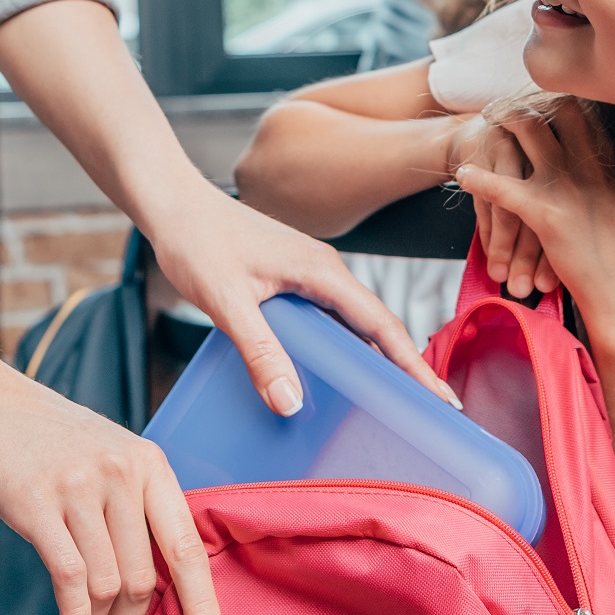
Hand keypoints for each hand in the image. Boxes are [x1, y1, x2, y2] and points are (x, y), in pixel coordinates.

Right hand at [0, 358, 224, 614]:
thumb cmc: (48, 441)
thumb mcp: (110, 458)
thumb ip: (136, 510)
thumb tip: (154, 588)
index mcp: (149, 464)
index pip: (187, 548)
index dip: (202, 605)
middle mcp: (121, 472)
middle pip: (144, 578)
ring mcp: (79, 487)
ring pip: (107, 584)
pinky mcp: (36, 503)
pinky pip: (68, 578)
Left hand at [148, 184, 461, 413]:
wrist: (171, 202)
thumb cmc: (196, 241)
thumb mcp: (228, 301)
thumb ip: (260, 352)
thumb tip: (291, 404)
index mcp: (322, 271)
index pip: (382, 325)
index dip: (414, 365)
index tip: (443, 399)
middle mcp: (324, 270)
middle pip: (378, 325)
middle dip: (407, 367)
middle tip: (432, 412)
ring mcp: (308, 272)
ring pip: (354, 322)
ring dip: (377, 357)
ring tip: (394, 400)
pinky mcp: (290, 277)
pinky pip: (330, 317)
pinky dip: (345, 346)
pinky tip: (337, 372)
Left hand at [453, 108, 614, 350]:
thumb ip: (605, 183)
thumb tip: (593, 170)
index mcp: (609, 165)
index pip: (582, 113)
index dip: (557, 100)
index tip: (539, 97)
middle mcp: (590, 166)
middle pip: (554, 109)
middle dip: (527, 102)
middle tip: (504, 105)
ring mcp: (568, 186)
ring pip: (527, 132)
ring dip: (502, 121)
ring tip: (485, 121)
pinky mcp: (547, 214)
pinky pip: (503, 187)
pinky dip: (478, 178)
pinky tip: (462, 176)